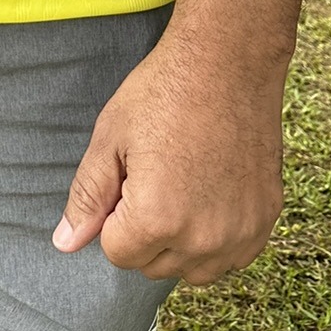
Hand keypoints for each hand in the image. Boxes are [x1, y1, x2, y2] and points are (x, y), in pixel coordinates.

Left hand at [52, 28, 285, 283]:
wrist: (228, 61)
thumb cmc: (163, 92)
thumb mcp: (110, 137)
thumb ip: (87, 197)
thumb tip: (65, 244)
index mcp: (156, 220)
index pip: (116, 252)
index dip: (114, 215)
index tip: (128, 175)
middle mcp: (202, 240)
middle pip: (154, 264)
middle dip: (144, 230)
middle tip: (154, 173)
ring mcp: (240, 234)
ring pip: (193, 268)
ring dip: (181, 240)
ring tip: (181, 182)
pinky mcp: (265, 222)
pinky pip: (231, 256)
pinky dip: (216, 235)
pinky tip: (211, 189)